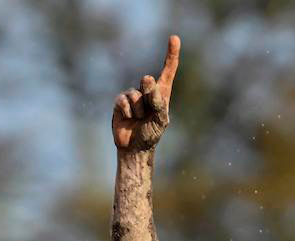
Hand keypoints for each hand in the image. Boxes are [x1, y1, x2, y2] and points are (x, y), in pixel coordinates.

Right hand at [112, 35, 179, 152]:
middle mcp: (148, 91)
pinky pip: (123, 101)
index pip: (168, 71)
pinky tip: (128, 119)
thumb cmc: (151, 134)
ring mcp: (133, 95)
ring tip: (139, 120)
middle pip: (148, 81)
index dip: (171, 55)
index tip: (174, 38)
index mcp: (162, 94)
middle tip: (147, 112)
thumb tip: (150, 81)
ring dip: (138, 111)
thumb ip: (158, 102)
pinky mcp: (120, 101)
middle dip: (148, 94)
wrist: (134, 147)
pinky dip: (127, 112)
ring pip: (135, 95)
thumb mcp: (160, 121)